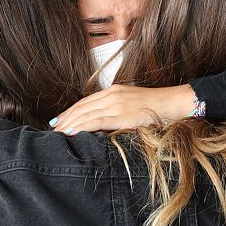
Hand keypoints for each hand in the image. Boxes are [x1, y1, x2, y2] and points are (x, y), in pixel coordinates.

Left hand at [52, 84, 194, 134]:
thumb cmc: (156, 107)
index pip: (85, 102)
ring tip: (57, 133)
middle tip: (52, 129)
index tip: (59, 120)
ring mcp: (116, 104)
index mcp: (113, 91)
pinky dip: (81, 126)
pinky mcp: (122, 114)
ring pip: (85, 114)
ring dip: (69, 124)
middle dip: (65, 119)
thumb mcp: (132, 104)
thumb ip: (117, 110)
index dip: (70, 112)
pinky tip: (71, 132)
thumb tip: (104, 123)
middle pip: (81, 107)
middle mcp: (112, 95)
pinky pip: (96, 120)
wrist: (173, 103)